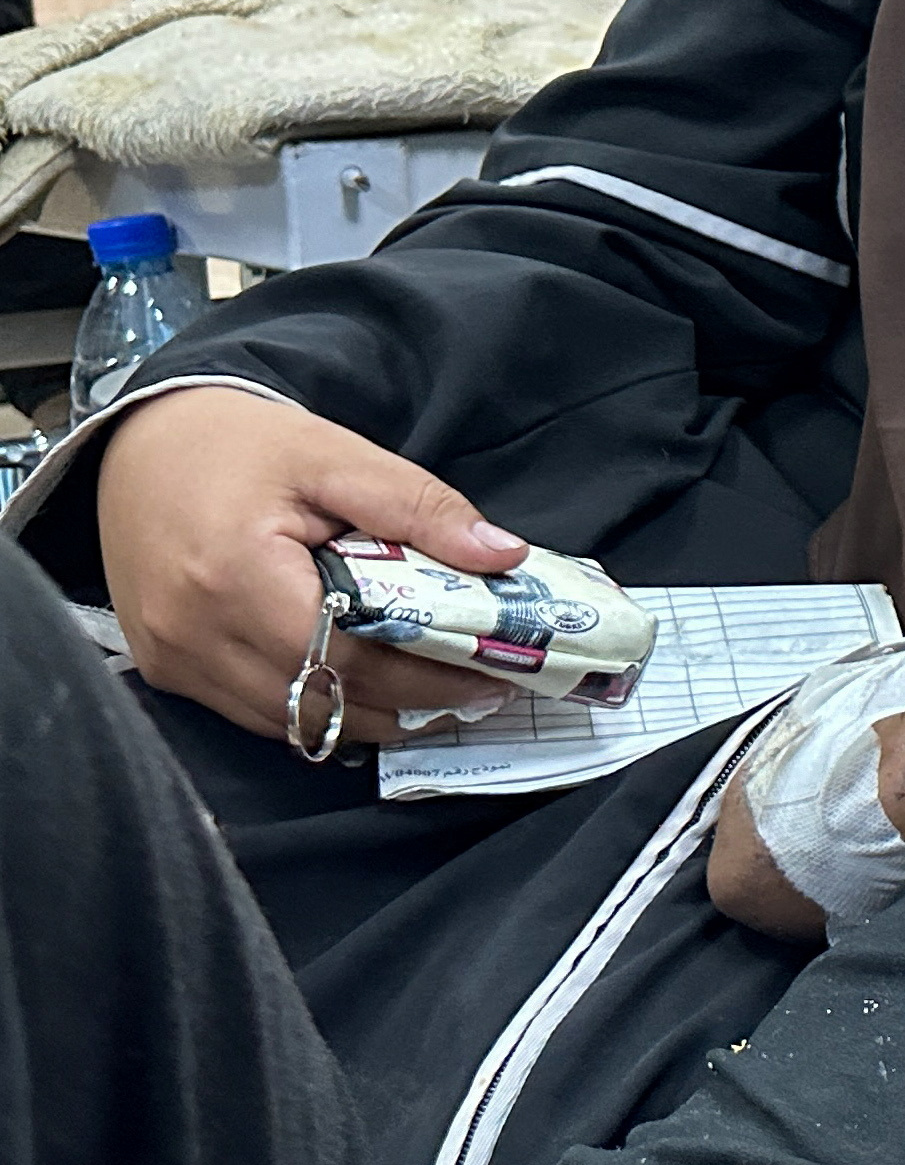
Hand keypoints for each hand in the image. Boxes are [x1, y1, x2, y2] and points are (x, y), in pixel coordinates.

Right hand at [93, 387, 530, 740]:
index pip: (349, 661)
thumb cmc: (237, 444)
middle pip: (324, 702)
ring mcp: (173, 659)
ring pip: (291, 722)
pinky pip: (256, 711)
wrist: (141, 442)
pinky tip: (365, 684)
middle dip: (409, 703)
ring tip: (433, 690)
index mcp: (235, 578)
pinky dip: (316, 705)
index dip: (428, 676)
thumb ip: (420, 508)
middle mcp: (193, 634)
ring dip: (365, 713)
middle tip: (477, 688)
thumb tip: (502, 556)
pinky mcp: (166, 668)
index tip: (491, 673)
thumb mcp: (336, 456)